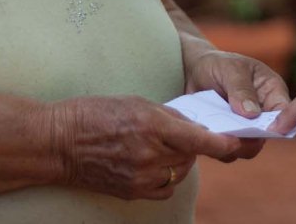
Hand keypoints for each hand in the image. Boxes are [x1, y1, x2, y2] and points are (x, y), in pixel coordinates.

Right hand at [51, 95, 240, 199]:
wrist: (59, 142)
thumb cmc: (95, 114)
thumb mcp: (136, 102)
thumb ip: (168, 116)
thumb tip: (194, 127)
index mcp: (151, 126)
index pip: (197, 139)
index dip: (220, 143)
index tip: (235, 142)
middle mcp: (148, 154)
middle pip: (190, 155)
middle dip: (191, 144)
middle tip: (176, 133)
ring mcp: (140, 177)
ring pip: (179, 172)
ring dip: (179, 160)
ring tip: (159, 146)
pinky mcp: (131, 192)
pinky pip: (165, 187)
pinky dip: (167, 177)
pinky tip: (154, 164)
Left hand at [181, 38, 290, 160]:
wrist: (193, 72)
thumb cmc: (219, 64)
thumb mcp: (231, 69)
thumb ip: (241, 89)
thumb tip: (252, 114)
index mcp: (272, 92)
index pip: (284, 112)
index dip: (278, 124)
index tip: (259, 130)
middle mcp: (263, 114)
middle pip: (266, 136)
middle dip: (250, 139)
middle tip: (230, 134)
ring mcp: (245, 128)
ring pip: (246, 148)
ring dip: (231, 145)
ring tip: (214, 133)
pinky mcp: (228, 138)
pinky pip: (227, 150)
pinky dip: (216, 147)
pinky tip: (205, 135)